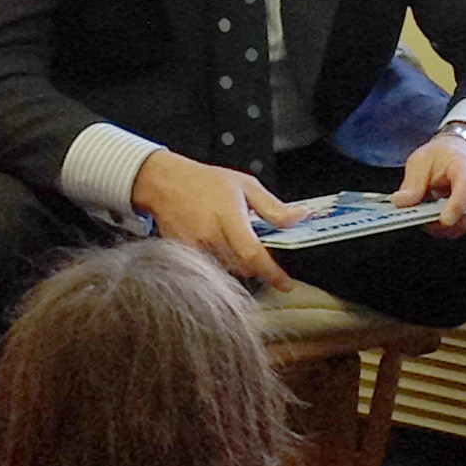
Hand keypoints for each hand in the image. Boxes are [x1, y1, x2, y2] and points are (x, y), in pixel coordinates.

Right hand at [131, 149, 307, 290]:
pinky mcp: (184, 254)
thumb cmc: (206, 182)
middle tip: (261, 248)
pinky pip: (211, 268)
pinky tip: (221, 245)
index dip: (271, 272)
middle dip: (258, 263)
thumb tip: (299, 217)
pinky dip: (222, 263)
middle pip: (243, 266)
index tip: (285, 283)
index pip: (253, 254)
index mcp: (229, 216)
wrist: (166, 183)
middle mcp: (210, 235)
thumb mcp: (246, 185)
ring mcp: (195, 247)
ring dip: (241, 263)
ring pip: (228, 270)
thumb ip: (273, 207)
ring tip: (237, 241)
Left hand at [390, 133, 465, 238]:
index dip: (457, 206)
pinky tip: (433, 217)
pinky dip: (446, 227)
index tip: (444, 220)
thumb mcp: (421, 161)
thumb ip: (412, 183)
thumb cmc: (443, 155)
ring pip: (464, 225)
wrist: (457, 152)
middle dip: (442, 222)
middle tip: (418, 218)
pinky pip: (462, 227)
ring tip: (424, 214)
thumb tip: (401, 202)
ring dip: (442, 226)